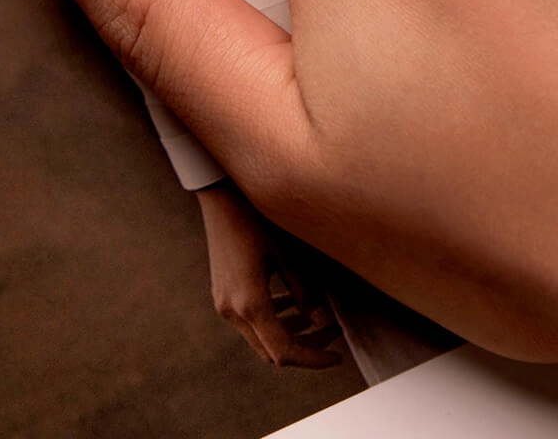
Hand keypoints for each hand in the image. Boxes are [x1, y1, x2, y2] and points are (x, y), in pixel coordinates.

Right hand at [196, 181, 340, 368]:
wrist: (220, 198)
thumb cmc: (255, 219)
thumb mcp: (285, 252)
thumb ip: (302, 289)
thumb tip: (318, 317)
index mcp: (250, 303)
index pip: (284, 351)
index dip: (312, 359)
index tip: (337, 357)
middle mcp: (232, 311)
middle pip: (272, 352)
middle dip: (305, 348)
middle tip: (334, 333)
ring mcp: (224, 305)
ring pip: (261, 339)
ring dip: (291, 335)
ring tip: (321, 319)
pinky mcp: (223, 296)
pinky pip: (251, 322)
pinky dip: (274, 321)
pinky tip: (294, 305)